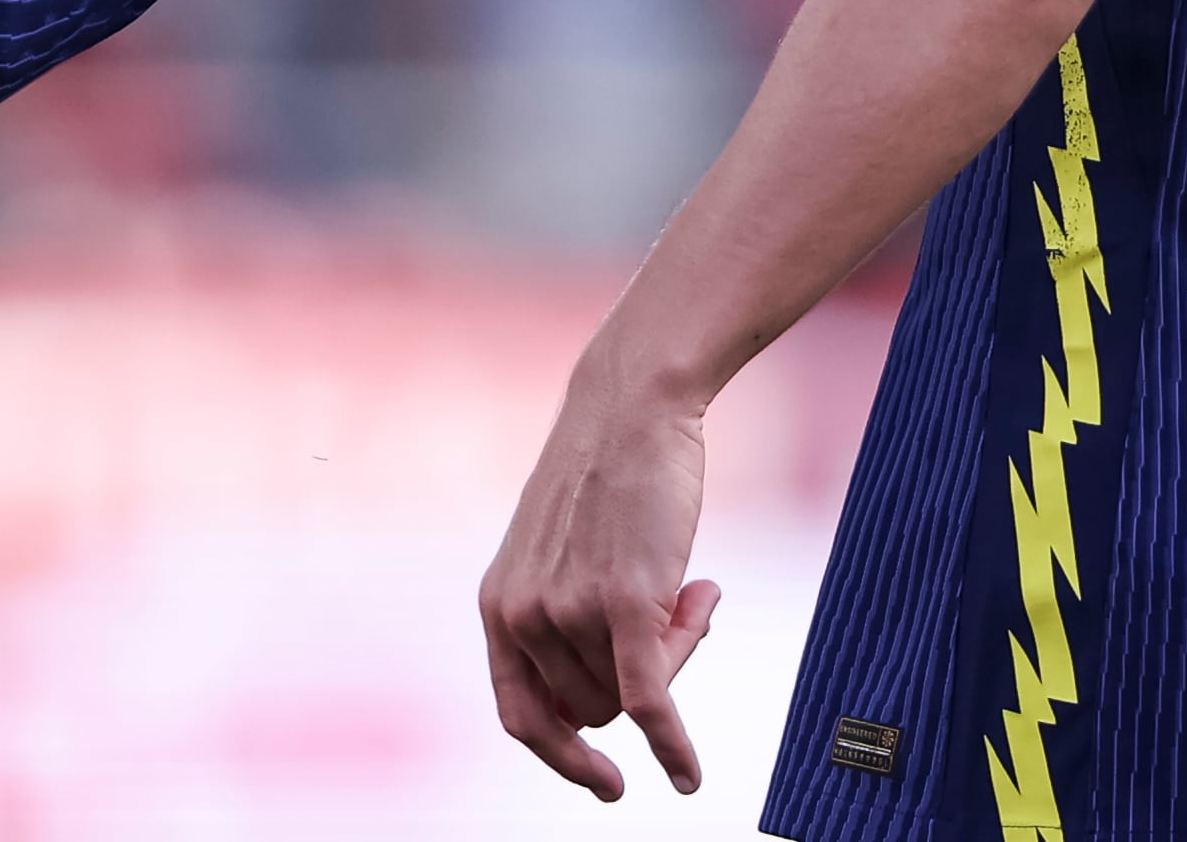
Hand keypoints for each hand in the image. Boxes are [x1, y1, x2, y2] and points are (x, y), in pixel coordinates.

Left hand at [479, 356, 723, 800]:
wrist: (631, 405)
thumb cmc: (610, 478)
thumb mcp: (563, 554)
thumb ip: (572, 623)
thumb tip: (632, 710)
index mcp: (499, 607)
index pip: (522, 716)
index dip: (562, 755)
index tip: (606, 781)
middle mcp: (524, 616)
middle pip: (598, 707)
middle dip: (643, 674)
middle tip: (675, 603)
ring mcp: (569, 612)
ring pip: (636, 694)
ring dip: (676, 653)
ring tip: (687, 581)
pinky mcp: (623, 603)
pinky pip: (649, 704)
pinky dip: (671, 747)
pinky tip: (688, 776)